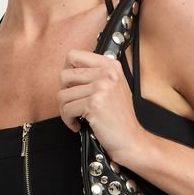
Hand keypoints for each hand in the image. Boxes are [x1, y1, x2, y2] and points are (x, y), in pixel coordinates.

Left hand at [58, 48, 147, 164]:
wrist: (130, 139)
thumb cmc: (119, 116)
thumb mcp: (112, 87)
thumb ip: (94, 74)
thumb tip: (67, 69)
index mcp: (111, 65)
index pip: (73, 55)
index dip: (67, 71)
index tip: (72, 85)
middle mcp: (107, 73)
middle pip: (64, 75)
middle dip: (64, 93)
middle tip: (74, 104)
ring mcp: (101, 87)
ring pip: (62, 94)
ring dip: (65, 110)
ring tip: (77, 116)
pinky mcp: (94, 104)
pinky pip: (66, 109)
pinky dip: (69, 120)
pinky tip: (79, 124)